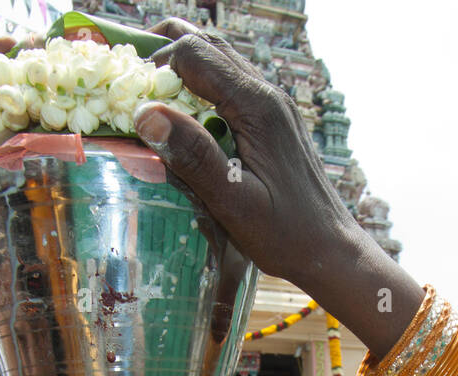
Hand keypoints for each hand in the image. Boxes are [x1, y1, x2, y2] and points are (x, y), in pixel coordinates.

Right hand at [134, 21, 420, 354]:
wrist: (330, 249)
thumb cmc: (285, 233)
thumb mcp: (234, 201)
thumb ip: (193, 156)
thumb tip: (146, 114)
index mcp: (257, 106)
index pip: (194, 54)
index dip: (154, 65)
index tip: (128, 96)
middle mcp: (267, 94)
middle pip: (207, 43)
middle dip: (162, 49)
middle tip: (127, 73)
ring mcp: (272, 105)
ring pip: (220, 60)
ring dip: (181, 64)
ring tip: (147, 89)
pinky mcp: (272, 120)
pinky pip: (231, 85)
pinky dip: (200, 86)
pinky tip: (183, 116)